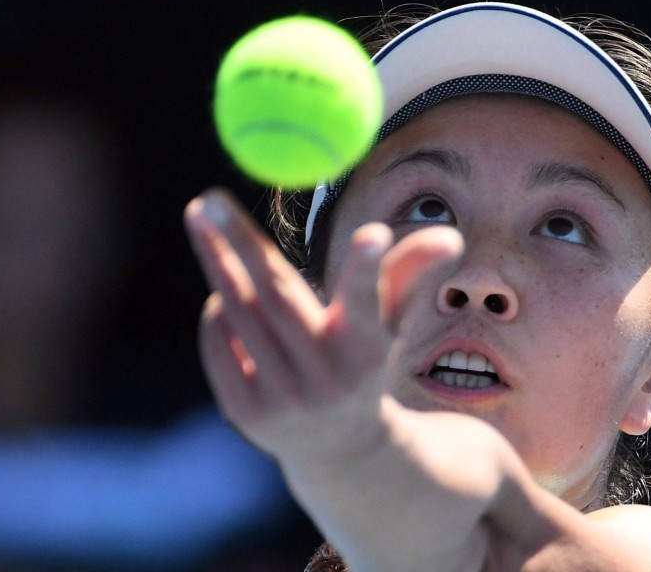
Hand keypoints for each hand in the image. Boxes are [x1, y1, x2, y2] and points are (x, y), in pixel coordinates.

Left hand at [183, 188, 461, 464]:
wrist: (339, 450)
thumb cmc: (364, 361)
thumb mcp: (389, 320)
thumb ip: (409, 271)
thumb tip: (450, 236)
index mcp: (369, 348)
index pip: (369, 302)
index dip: (369, 268)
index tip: (372, 233)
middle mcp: (329, 377)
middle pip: (277, 296)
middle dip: (240, 243)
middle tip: (211, 199)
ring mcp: (284, 399)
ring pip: (240, 314)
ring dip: (217, 262)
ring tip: (201, 219)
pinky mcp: (246, 413)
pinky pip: (220, 343)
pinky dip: (217, 311)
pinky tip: (221, 292)